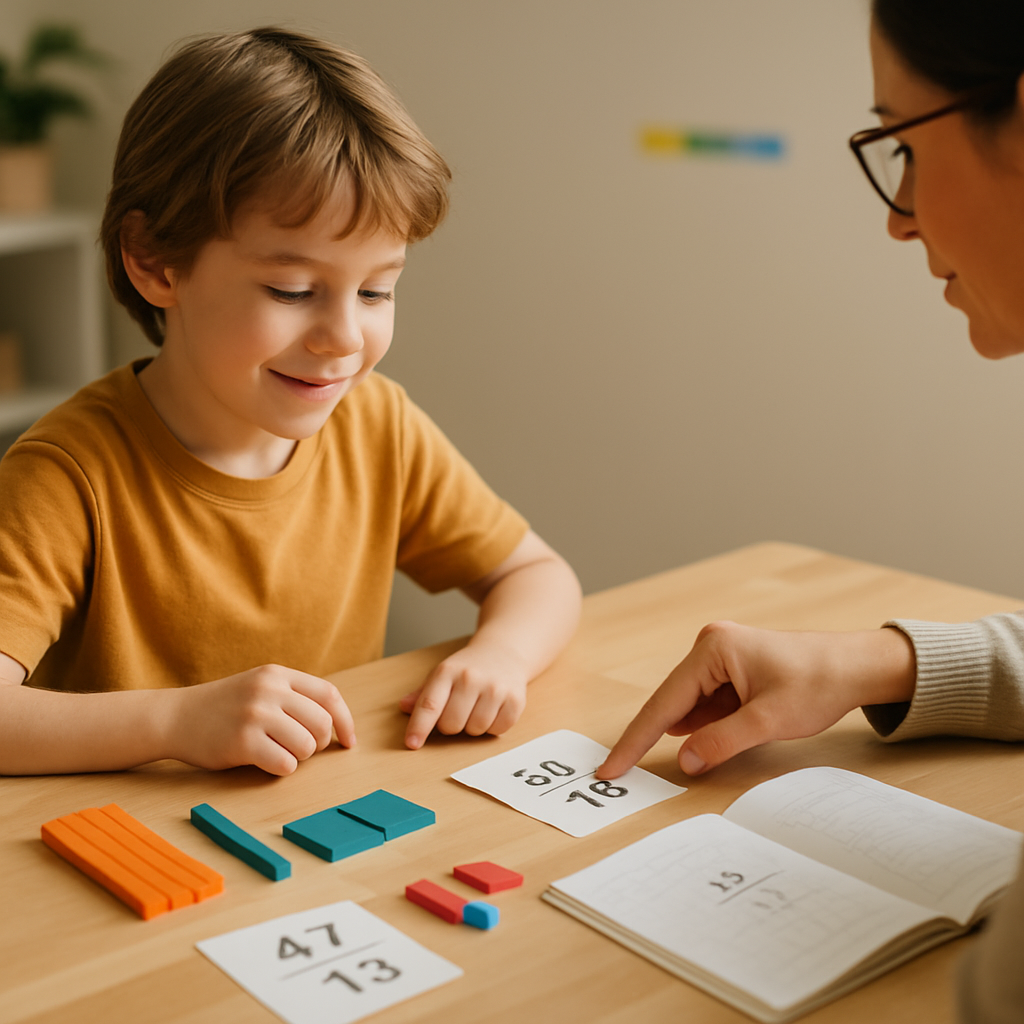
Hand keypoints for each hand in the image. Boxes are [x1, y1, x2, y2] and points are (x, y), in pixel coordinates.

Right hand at [167, 665, 355, 774]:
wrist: (175, 717)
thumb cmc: (224, 708)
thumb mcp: (259, 686)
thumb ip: (293, 696)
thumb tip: (336, 723)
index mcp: (277, 674)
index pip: (329, 695)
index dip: (345, 721)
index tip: (349, 741)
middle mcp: (269, 690)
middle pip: (322, 723)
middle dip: (318, 744)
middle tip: (300, 749)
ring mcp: (255, 715)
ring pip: (306, 746)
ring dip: (299, 757)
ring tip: (278, 751)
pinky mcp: (242, 742)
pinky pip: (285, 764)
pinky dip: (281, 768)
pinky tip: (264, 761)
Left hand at [400, 642, 530, 748]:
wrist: (504, 652)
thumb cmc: (468, 668)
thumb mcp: (442, 674)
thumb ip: (423, 694)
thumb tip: (404, 707)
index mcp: (448, 671)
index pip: (430, 705)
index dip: (419, 727)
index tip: (412, 743)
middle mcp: (471, 678)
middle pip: (451, 725)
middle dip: (451, 725)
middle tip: (458, 710)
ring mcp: (495, 688)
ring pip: (475, 730)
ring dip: (473, 726)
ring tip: (477, 707)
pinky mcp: (515, 700)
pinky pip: (497, 730)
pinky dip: (493, 727)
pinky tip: (493, 710)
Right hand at [597, 621, 914, 778]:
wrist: (857, 666)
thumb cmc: (817, 683)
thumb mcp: (767, 721)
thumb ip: (721, 741)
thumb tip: (686, 762)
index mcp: (712, 649)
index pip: (664, 702)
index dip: (636, 739)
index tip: (610, 766)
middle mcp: (710, 647)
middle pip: (673, 701)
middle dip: (657, 736)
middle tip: (624, 768)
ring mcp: (722, 657)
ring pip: (691, 704)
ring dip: (690, 731)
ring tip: (678, 755)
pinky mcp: (734, 670)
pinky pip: (708, 703)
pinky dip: (706, 725)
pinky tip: (707, 741)